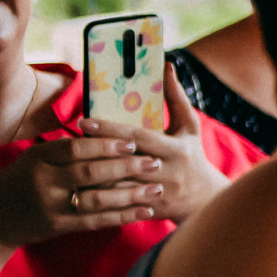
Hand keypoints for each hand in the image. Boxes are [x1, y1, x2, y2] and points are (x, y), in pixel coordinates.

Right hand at [0, 128, 163, 251]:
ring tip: (158, 188)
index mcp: (39, 157)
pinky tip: (146, 212)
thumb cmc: (25, 180)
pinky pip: (98, 221)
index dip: (105, 144)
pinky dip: (124, 216)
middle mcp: (44, 180)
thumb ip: (66, 149)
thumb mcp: (37, 158)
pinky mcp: (60, 226)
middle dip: (125, 167)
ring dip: (131, 194)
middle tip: (153, 162)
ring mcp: (52, 205)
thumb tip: (108, 135)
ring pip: (97, 199)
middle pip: (90, 172)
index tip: (132, 141)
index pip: (75, 148)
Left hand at [80, 65, 227, 222]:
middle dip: (95, 152)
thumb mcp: (190, 127)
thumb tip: (166, 66)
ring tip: (69, 164)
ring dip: (94, 176)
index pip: (139, 138)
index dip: (110, 130)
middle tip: (68, 140)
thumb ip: (176, 97)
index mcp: (177, 151)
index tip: (84, 121)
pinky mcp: (151, 210)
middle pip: (125, 162)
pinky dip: (100, 196)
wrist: (207, 199)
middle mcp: (169, 173)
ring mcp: (160, 194)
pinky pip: (121, 205)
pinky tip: (81, 187)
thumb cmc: (193, 156)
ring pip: (119, 187)